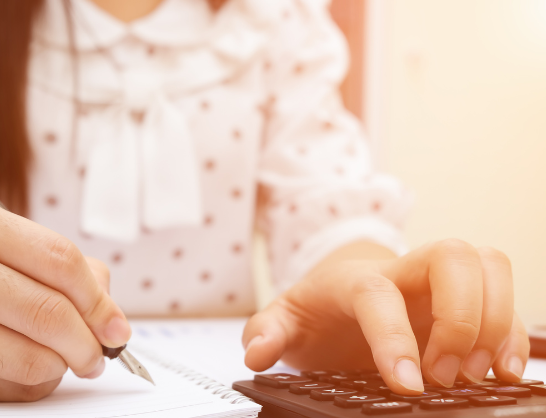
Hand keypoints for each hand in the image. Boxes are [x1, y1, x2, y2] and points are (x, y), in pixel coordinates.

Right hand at [0, 195, 128, 400]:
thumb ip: (60, 269)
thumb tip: (111, 317)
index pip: (56, 259)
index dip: (98, 299)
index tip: (116, 325)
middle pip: (44, 311)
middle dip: (88, 341)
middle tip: (100, 353)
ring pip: (26, 357)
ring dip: (62, 367)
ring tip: (65, 360)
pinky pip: (1, 386)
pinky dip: (29, 383)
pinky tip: (26, 368)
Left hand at [242, 240, 528, 394]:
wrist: (338, 293)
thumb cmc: (316, 310)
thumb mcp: (283, 321)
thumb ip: (266, 333)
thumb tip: (258, 353)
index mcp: (353, 279)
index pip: (378, 293)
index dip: (395, 337)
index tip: (407, 385)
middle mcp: (403, 271)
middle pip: (452, 255)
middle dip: (461, 317)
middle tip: (445, 374)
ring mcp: (438, 281)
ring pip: (488, 263)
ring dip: (495, 322)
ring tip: (478, 375)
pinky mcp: (464, 298)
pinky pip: (505, 294)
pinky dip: (513, 332)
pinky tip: (502, 371)